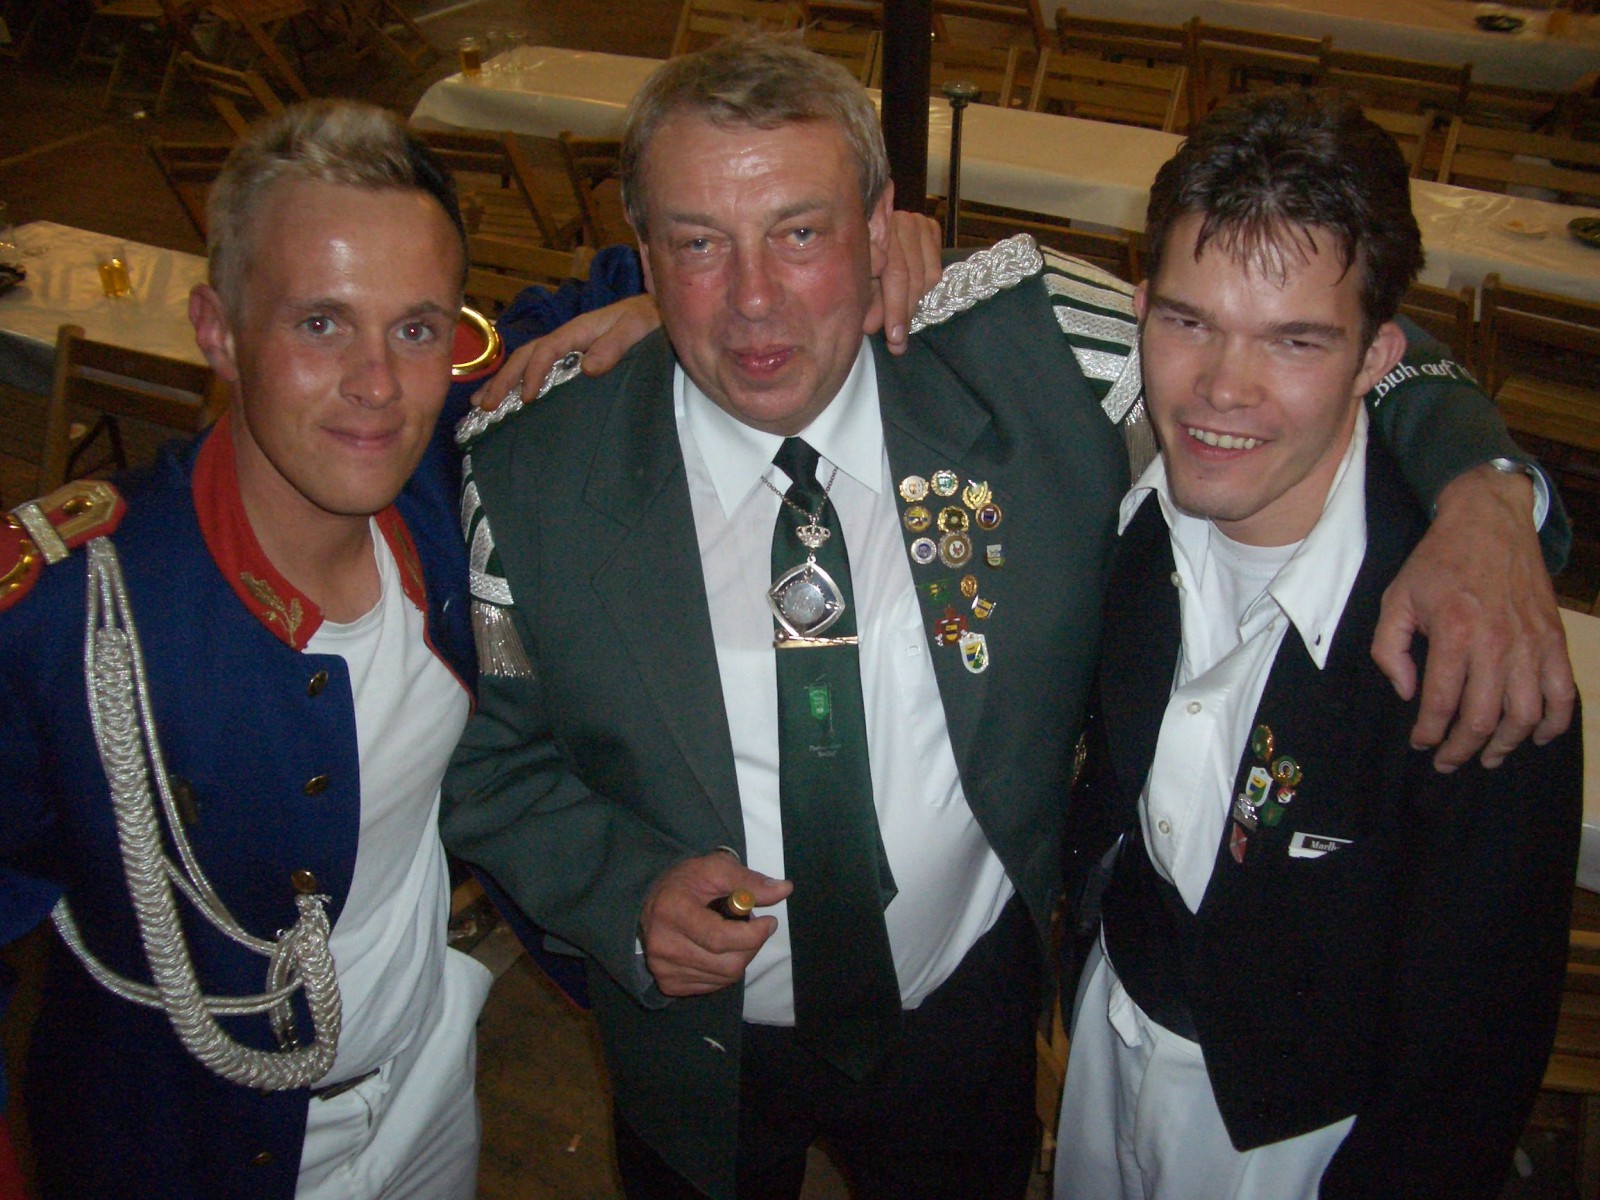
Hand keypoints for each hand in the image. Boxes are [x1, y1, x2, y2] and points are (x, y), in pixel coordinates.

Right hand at [472, 294, 662, 410]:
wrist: (658, 311)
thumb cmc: (648, 319)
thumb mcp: (636, 328)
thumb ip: (614, 346)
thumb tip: (587, 368)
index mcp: (578, 330)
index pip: (546, 351)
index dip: (533, 373)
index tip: (525, 398)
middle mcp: (567, 338)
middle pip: (526, 356)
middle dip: (503, 379)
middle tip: (484, 405)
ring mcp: (567, 347)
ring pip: (526, 361)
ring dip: (503, 381)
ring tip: (481, 403)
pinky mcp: (572, 356)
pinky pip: (539, 367)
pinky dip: (519, 381)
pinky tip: (508, 398)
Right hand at [639, 853, 792, 996]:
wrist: (653, 901)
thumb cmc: (688, 882)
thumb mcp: (718, 869)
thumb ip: (750, 881)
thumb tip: (785, 890)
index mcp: (672, 912)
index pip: (720, 938)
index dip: (753, 934)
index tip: (769, 922)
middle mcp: (662, 946)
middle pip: (727, 963)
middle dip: (751, 946)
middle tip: (751, 926)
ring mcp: (663, 969)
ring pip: (725, 977)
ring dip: (740, 957)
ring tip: (732, 935)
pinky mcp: (668, 984)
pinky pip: (714, 985)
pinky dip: (725, 969)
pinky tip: (718, 950)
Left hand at [867, 209, 942, 355]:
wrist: (866, 230)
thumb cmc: (859, 259)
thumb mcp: (860, 280)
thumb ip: (868, 299)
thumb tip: (871, 326)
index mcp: (877, 228)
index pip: (896, 274)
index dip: (896, 309)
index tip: (895, 339)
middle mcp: (900, 221)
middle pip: (914, 276)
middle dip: (905, 313)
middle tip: (898, 342)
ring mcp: (918, 221)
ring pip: (929, 275)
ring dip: (915, 303)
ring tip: (901, 322)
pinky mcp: (931, 226)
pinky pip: (936, 267)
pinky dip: (926, 287)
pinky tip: (911, 298)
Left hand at [1372, 463, 1574, 770]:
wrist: (1489, 522)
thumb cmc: (1437, 562)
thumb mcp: (1395, 598)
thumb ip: (1388, 649)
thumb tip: (1407, 692)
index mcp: (1454, 632)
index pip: (1441, 701)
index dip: (1429, 732)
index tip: (1420, 744)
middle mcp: (1497, 642)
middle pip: (1484, 717)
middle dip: (1462, 748)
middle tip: (1448, 761)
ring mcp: (1532, 643)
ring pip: (1526, 714)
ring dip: (1506, 744)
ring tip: (1488, 757)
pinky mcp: (1554, 639)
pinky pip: (1563, 692)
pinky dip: (1553, 722)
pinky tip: (1535, 736)